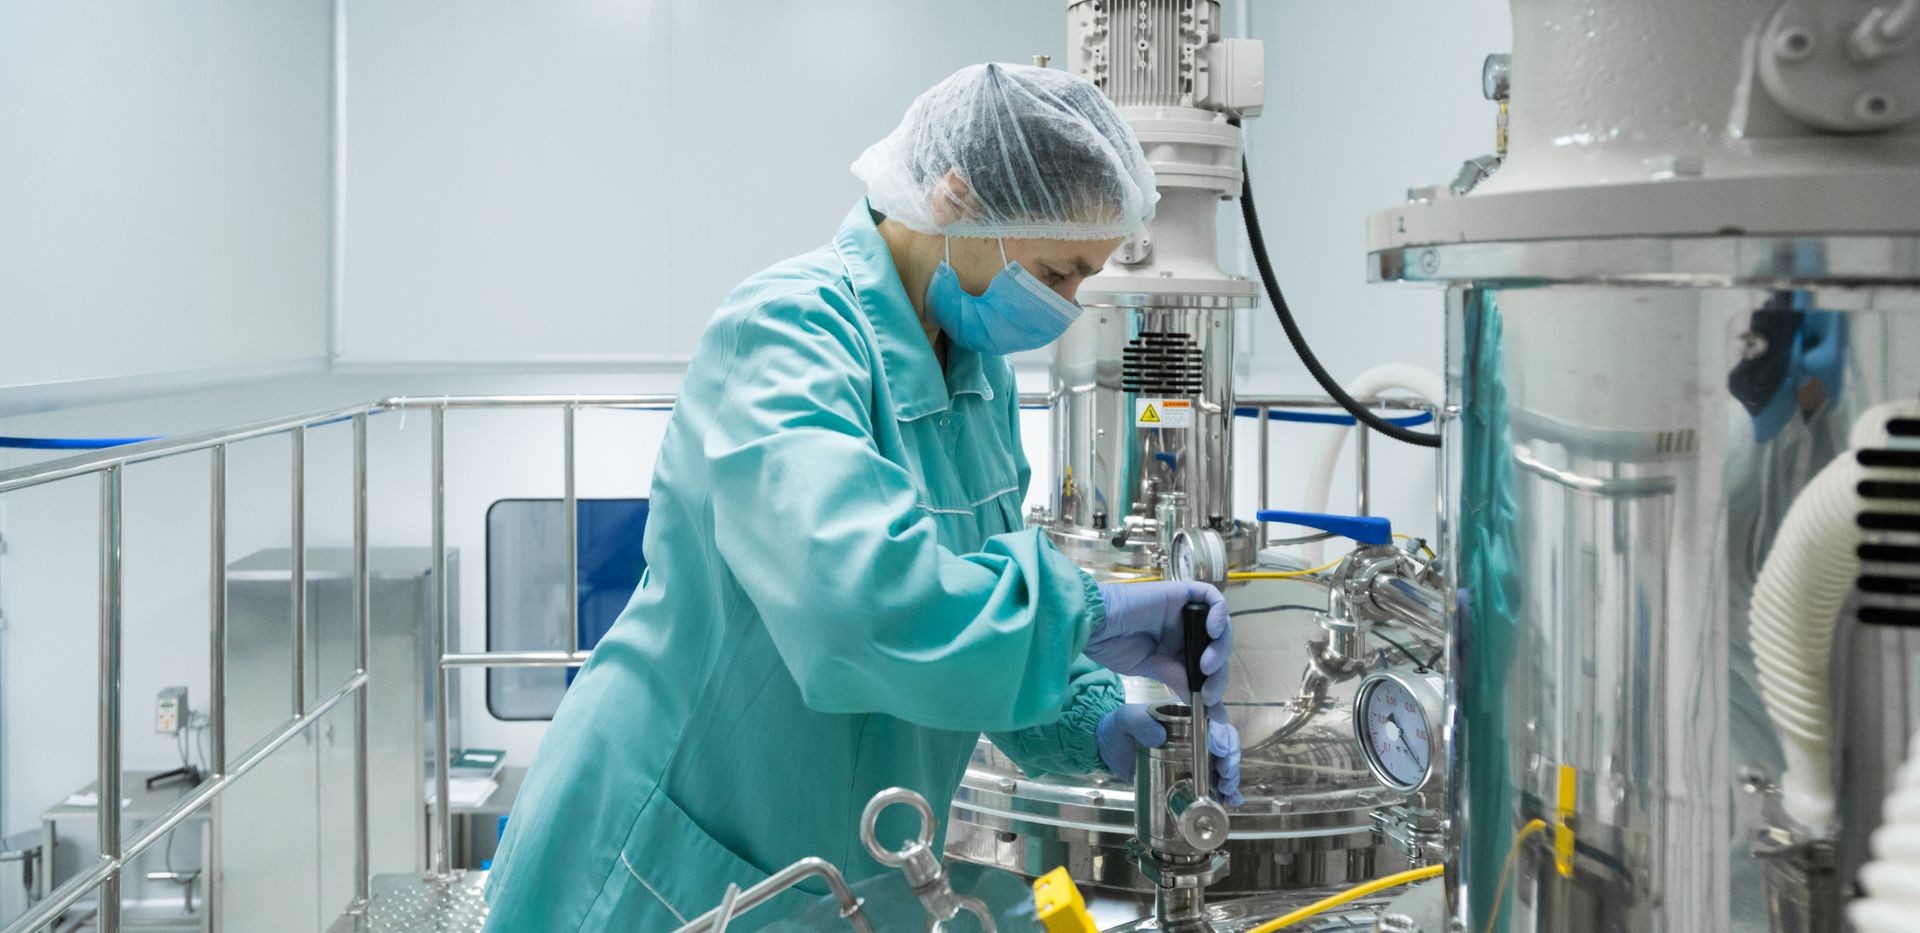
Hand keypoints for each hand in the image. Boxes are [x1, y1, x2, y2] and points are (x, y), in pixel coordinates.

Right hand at [1088, 581, 1231, 705]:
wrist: (1096, 623)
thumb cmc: (1113, 644)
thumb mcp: (1151, 668)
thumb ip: (1176, 678)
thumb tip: (1200, 700)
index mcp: (1176, 648)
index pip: (1206, 666)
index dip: (1214, 686)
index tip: (1216, 712)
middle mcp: (1184, 629)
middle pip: (1216, 649)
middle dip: (1218, 674)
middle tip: (1209, 692)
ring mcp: (1185, 610)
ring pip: (1220, 627)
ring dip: (1220, 649)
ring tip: (1206, 667)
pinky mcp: (1183, 592)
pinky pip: (1212, 598)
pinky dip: (1219, 614)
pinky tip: (1212, 631)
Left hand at [1096, 704, 1243, 806]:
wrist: (1109, 749)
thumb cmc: (1119, 728)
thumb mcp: (1125, 719)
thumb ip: (1138, 722)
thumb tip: (1158, 735)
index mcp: (1185, 714)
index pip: (1211, 720)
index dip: (1220, 733)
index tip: (1218, 748)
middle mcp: (1196, 733)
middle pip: (1224, 743)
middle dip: (1230, 758)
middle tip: (1224, 774)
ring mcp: (1195, 755)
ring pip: (1223, 764)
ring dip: (1230, 777)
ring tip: (1226, 791)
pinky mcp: (1191, 775)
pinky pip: (1213, 782)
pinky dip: (1225, 792)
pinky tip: (1231, 801)